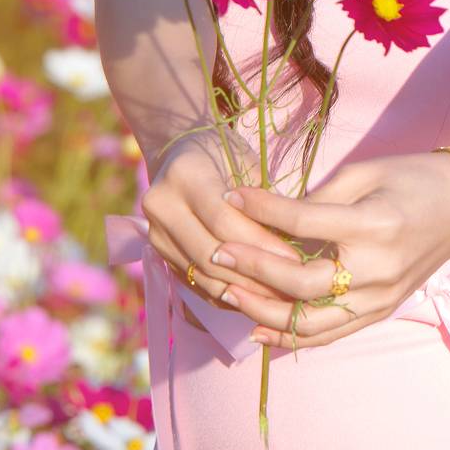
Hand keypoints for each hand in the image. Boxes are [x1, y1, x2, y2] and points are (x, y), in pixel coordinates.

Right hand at [140, 134, 307, 314]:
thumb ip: (262, 201)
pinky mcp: (159, 253)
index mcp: (184, 174)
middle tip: (290, 286)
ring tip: (277, 297)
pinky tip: (254, 297)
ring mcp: (155, 233)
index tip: (294, 258)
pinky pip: (195, 282)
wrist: (178, 153)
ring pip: (201, 274)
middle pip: (210, 253)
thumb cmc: (224, 151)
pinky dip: (225, 293)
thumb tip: (294, 243)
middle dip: (253, 274)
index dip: (261, 243)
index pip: (224, 221)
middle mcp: (161, 205)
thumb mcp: (246, 162)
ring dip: (241, 291)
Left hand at [208, 151, 449, 348]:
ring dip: (265, 310)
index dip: (262, 210)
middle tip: (216, 252)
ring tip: (228, 294)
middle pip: (301, 282)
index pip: (303, 223)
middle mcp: (376, 270)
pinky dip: (293, 336)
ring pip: (312, 321)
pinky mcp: (381, 311)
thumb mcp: (365, 173)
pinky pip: (330, 334)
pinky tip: (260, 328)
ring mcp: (380, 298)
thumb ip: (319, 199)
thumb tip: (272, 219)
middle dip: (253, 268)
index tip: (231, 196)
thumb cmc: (412, 176)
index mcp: (372, 225)